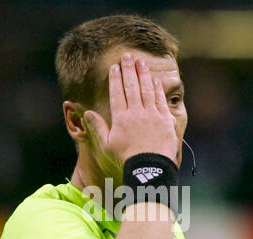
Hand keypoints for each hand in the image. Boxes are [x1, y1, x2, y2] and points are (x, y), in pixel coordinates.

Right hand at [83, 52, 178, 167]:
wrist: (149, 168)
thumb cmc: (126, 159)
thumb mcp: (106, 146)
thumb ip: (97, 128)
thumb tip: (87, 113)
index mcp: (121, 118)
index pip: (117, 93)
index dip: (115, 79)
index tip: (114, 67)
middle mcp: (136, 112)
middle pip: (132, 87)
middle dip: (129, 70)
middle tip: (127, 56)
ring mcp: (152, 115)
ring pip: (147, 90)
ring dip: (144, 74)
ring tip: (141, 62)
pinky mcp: (165, 120)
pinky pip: (160, 100)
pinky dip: (158, 89)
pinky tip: (155, 81)